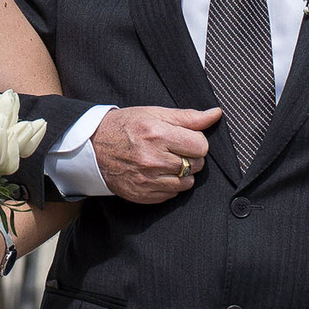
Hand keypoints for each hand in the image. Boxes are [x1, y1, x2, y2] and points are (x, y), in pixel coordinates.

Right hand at [92, 106, 220, 203]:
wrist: (93, 147)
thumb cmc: (125, 126)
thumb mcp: (154, 113)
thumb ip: (188, 117)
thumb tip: (215, 114)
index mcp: (157, 134)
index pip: (201, 145)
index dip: (196, 141)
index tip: (184, 138)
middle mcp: (153, 158)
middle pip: (196, 164)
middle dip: (190, 156)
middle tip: (174, 149)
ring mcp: (147, 179)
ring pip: (187, 182)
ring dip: (182, 172)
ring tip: (166, 161)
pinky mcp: (143, 194)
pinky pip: (173, 193)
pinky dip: (170, 184)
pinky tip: (158, 173)